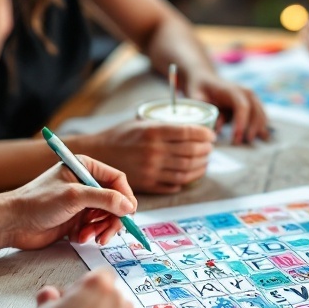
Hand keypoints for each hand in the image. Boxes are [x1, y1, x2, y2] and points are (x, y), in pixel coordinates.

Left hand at [6, 157, 136, 249]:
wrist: (12, 223)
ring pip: (107, 217)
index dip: (125, 197)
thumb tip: (129, 206)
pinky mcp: (76, 220)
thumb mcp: (74, 196)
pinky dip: (90, 234)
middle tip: (107, 234)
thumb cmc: (38, 202)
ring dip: (101, 229)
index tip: (128, 213)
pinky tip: (77, 237)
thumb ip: (105, 199)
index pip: (117, 180)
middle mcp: (85, 184)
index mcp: (85, 168)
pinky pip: (95, 228)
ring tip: (88, 237)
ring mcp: (81, 203)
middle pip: (115, 201)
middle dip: (113, 219)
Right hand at [84, 119, 214, 192]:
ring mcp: (152, 169)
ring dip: (201, 167)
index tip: (211, 135)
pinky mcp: (148, 184)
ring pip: (187, 171)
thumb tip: (188, 124)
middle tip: (210, 148)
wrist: (97, 154)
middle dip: (206, 150)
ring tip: (204, 162)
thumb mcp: (140, 122)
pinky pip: (174, 185)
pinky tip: (190, 175)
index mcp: (153, 132)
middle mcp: (154, 151)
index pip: (188, 132)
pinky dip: (186, 181)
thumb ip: (162, 124)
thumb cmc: (120, 136)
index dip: (205, 134)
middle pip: (192, 152)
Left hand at [185, 71, 268, 144]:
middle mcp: (245, 92)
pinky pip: (262, 116)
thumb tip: (213, 129)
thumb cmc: (201, 91)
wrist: (206, 79)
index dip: (241, 122)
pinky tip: (260, 137)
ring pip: (261, 114)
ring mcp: (251, 97)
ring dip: (257, 129)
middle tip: (239, 142)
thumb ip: (203, 112)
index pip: (242, 106)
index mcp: (231, 90)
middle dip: (250, 129)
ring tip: (248, 141)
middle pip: (255, 111)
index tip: (236, 138)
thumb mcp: (196, 99)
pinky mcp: (254, 103)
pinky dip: (261, 127)